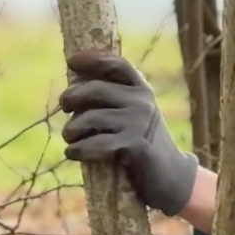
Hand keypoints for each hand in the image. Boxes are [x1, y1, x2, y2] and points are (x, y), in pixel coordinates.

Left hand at [58, 51, 199, 215]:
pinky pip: (95, 143)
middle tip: (64, 107)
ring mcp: (139, 122)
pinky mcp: (134, 145)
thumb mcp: (132, 113)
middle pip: (95, 89)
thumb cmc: (141, 141)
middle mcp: (142, 101)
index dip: (92, 59)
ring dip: (71, 130)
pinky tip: (72, 153)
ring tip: (69, 137)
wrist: (170, 175)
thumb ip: (111, 98)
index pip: (117, 65)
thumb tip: (72, 86)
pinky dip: (78, 149)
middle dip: (71, 96)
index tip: (71, 62)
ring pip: (90, 118)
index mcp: (141, 89)